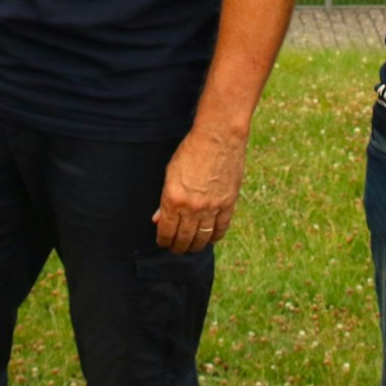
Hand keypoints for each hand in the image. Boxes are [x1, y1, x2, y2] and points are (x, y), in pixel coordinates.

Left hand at [151, 126, 247, 253]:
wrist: (218, 137)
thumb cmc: (191, 151)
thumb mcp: (170, 173)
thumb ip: (164, 199)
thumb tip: (157, 219)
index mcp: (173, 199)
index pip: (166, 231)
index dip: (163, 240)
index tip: (163, 242)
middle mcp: (192, 207)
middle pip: (184, 238)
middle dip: (178, 246)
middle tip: (176, 248)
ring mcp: (211, 207)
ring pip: (202, 238)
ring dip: (195, 245)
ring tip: (191, 246)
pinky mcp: (228, 204)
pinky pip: (221, 228)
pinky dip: (214, 237)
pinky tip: (210, 238)